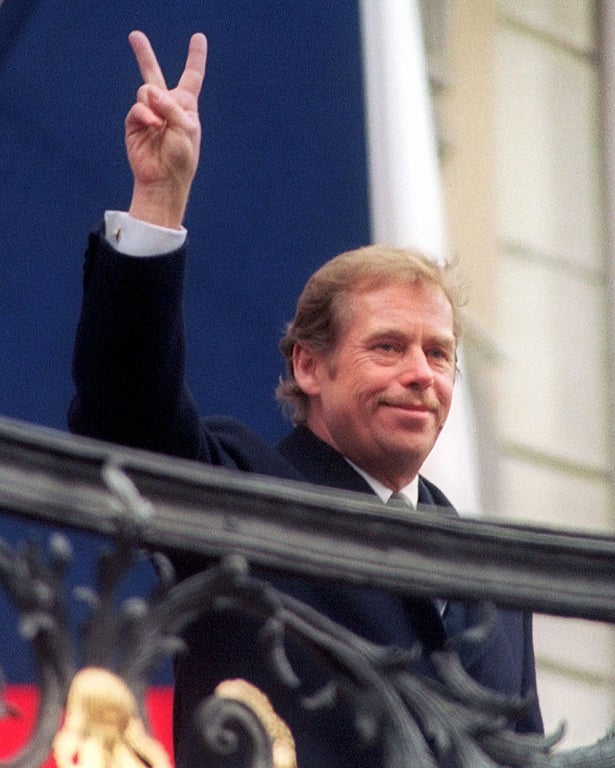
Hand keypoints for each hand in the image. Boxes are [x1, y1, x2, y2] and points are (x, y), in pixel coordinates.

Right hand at [125, 31, 206, 228]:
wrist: (164, 181)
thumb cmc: (181, 159)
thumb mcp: (186, 129)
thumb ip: (172, 107)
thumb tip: (150, 93)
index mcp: (186, 107)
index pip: (192, 77)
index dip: (195, 57)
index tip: (198, 37)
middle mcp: (167, 107)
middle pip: (154, 74)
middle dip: (144, 55)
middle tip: (135, 36)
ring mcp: (149, 114)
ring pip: (146, 90)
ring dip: (154, 105)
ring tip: (160, 125)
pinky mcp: (134, 123)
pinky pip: (137, 108)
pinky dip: (145, 115)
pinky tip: (152, 126)